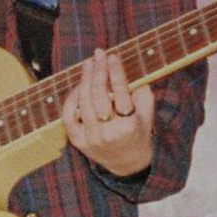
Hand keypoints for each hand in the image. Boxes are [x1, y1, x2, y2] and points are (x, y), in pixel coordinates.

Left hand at [62, 48, 154, 176]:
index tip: (113, 56)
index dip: (115, 72)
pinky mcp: (78, 141)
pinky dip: (72, 99)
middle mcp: (108, 133)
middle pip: (99, 94)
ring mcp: (91, 138)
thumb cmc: (138, 131)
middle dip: (98, 70)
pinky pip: (69, 115)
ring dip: (85, 79)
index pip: (121, 92)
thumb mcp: (147, 114)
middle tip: (98, 54)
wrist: (127, 162)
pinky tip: (79, 85)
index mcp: (129, 126)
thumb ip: (142, 92)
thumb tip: (126, 70)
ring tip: (89, 64)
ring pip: (83, 102)